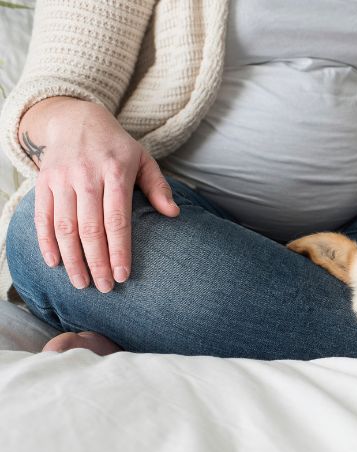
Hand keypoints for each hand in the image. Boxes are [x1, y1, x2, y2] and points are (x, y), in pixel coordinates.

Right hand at [19, 97, 178, 291]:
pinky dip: (46, 242)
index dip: (118, 250)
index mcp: (115, 173)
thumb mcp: (143, 160)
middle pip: (90, 228)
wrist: (75, 118)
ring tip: (81, 283)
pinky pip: (42, 217)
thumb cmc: (116, 147)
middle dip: (97, 262)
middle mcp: (86, 177)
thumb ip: (158, 187)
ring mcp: (61, 180)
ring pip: (64, 227)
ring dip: (72, 259)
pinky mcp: (43, 182)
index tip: (122, 275)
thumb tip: (174, 214)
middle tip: (104, 288)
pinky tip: (55, 263)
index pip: (117, 219)